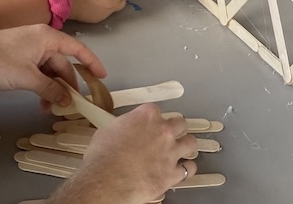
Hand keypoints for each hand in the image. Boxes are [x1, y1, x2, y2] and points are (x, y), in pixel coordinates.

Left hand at [0, 25, 105, 106]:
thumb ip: (50, 89)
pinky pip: (37, 73)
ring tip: (50, 110)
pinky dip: (41, 87)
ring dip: (52, 89)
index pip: (77, 49)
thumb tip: (67, 100)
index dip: (92, 63)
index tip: (102, 78)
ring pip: (49, 71)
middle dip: (67, 85)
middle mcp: (41, 41)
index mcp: (47, 38)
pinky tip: (39, 102)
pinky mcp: (17, 60)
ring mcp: (28, 51)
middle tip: (71, 106)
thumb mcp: (26, 78)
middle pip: (63, 63)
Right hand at [51, 104, 197, 203]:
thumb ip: (122, 126)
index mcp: (147, 116)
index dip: (152, 119)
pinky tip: (184, 170)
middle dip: (174, 129)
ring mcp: (170, 152)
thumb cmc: (101, 156)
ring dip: (185, 146)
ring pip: (190, 143)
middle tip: (167, 136)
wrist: (105, 181)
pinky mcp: (172, 173)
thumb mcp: (107, 130)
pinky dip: (187, 169)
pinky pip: (188, 169)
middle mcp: (163, 130)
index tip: (149, 125)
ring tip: (182, 150)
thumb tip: (122, 130)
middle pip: (179, 123)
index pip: (156, 110)